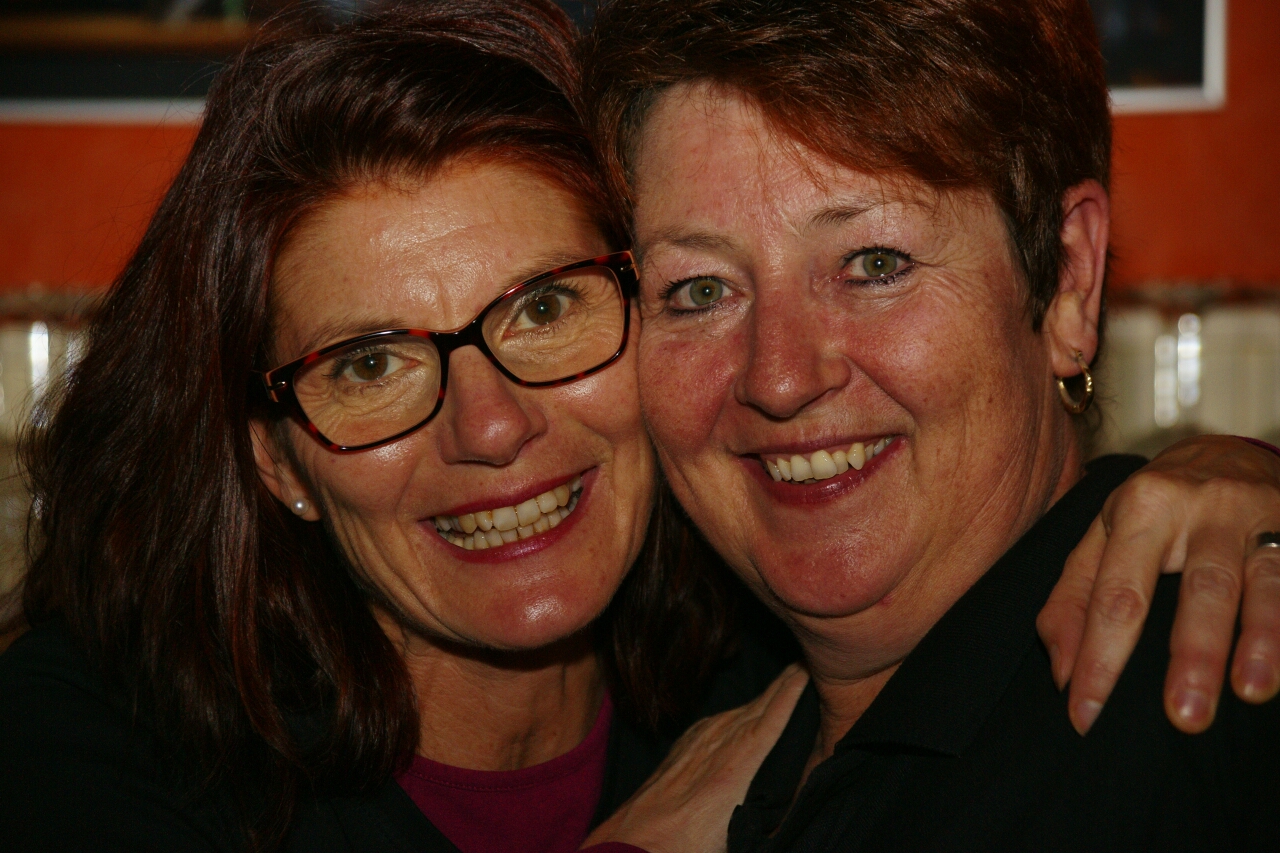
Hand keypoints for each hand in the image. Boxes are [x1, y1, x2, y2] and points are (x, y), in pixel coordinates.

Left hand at [582, 664, 807, 852]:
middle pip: (755, 708)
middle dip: (780, 686)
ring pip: (735, 713)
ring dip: (759, 698)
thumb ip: (768, 816)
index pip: (768, 721)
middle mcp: (715, 748)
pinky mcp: (679, 751)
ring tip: (781, 684)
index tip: (805, 671)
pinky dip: (732, 714)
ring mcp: (694, 745)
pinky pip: (712, 723)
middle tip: (804, 664)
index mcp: (734, 768)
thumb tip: (794, 803)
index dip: (788, 694)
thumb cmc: (685, 846)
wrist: (633, 844)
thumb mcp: (736, 834)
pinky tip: (737, 713)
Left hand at [1037, 436, 1279, 734]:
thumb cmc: (1154, 507)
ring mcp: (1260, 520)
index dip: (1100, 658)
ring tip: (1251, 692)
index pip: (1117, 595)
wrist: (1229, 450)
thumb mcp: (1102, 537)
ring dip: (1261, 641)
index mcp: (1141, 508)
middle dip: (1192, 655)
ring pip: (1265, 582)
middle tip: (1182, 717)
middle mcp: (1203, 510)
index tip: (1086, 716)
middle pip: (1201, 588)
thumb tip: (1063, 672)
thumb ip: (1074, 599)